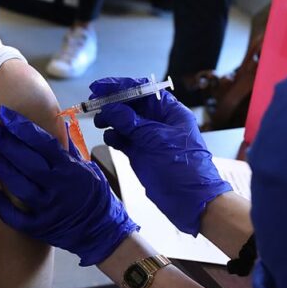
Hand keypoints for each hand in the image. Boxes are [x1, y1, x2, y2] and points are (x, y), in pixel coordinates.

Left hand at [0, 106, 138, 266]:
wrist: (103, 231)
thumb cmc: (94, 194)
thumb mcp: (87, 167)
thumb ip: (68, 147)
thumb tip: (58, 121)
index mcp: (70, 168)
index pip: (43, 142)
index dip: (22, 126)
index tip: (4, 113)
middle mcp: (59, 186)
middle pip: (28, 162)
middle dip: (6, 143)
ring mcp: (50, 208)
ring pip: (20, 187)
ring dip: (2, 169)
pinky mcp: (42, 227)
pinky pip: (18, 219)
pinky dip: (4, 207)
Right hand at [91, 77, 230, 235]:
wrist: (192, 202)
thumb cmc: (184, 168)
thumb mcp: (157, 140)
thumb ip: (132, 123)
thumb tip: (111, 109)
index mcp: (169, 111)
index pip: (143, 90)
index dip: (121, 86)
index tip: (99, 87)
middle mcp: (158, 121)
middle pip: (131, 104)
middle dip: (112, 102)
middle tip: (94, 103)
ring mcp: (148, 138)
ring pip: (124, 121)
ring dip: (110, 119)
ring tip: (99, 121)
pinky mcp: (140, 153)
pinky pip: (123, 139)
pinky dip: (114, 136)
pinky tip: (109, 137)